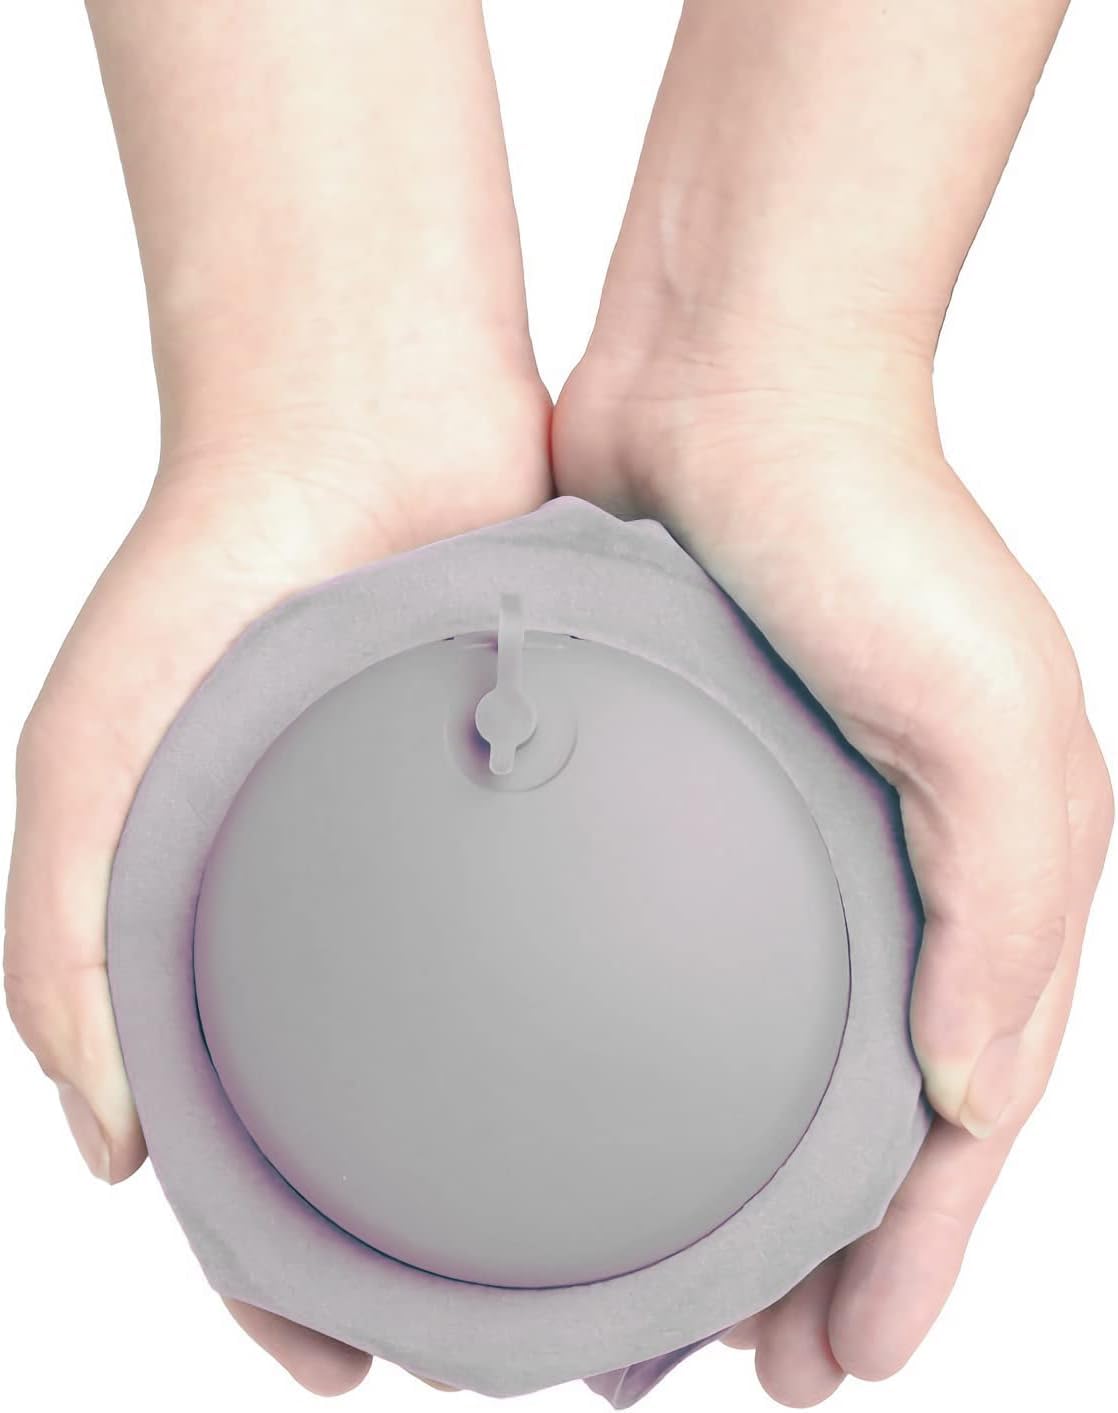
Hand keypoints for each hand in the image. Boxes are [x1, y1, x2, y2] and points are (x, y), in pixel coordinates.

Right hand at [5, 392, 549, 1394]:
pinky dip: (608, 1001)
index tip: (342, 1360)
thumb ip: (67, 940)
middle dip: (422, 1241)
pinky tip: (659, 1069)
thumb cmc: (205, 566)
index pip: (246, 1137)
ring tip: (601, 1245)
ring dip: (532, 1147)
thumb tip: (114, 1149)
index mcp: (230, 919)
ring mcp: (457, 851)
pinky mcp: (558, 781)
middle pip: (385, 1115)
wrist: (358, 405)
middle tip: (494, 1334)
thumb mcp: (92, 753)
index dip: (274, 1261)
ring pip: (499, 1039)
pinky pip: (590, 917)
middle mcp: (350, 903)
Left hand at [554, 340, 1112, 1404]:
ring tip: (672, 1289)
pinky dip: (659, 1058)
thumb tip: (962, 1098)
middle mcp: (888, 867)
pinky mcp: (685, 791)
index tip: (850, 1363)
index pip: (962, 1113)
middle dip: (826, 1250)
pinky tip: (604, 1111)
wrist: (728, 383)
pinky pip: (678, 960)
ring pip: (765, 1057)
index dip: (920, 1251)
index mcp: (980, 870)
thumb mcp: (992, 717)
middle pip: (864, 1109)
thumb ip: (1005, 913)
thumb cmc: (873, 526)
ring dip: (736, 1177)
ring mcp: (783, 834)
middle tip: (754, 1365)